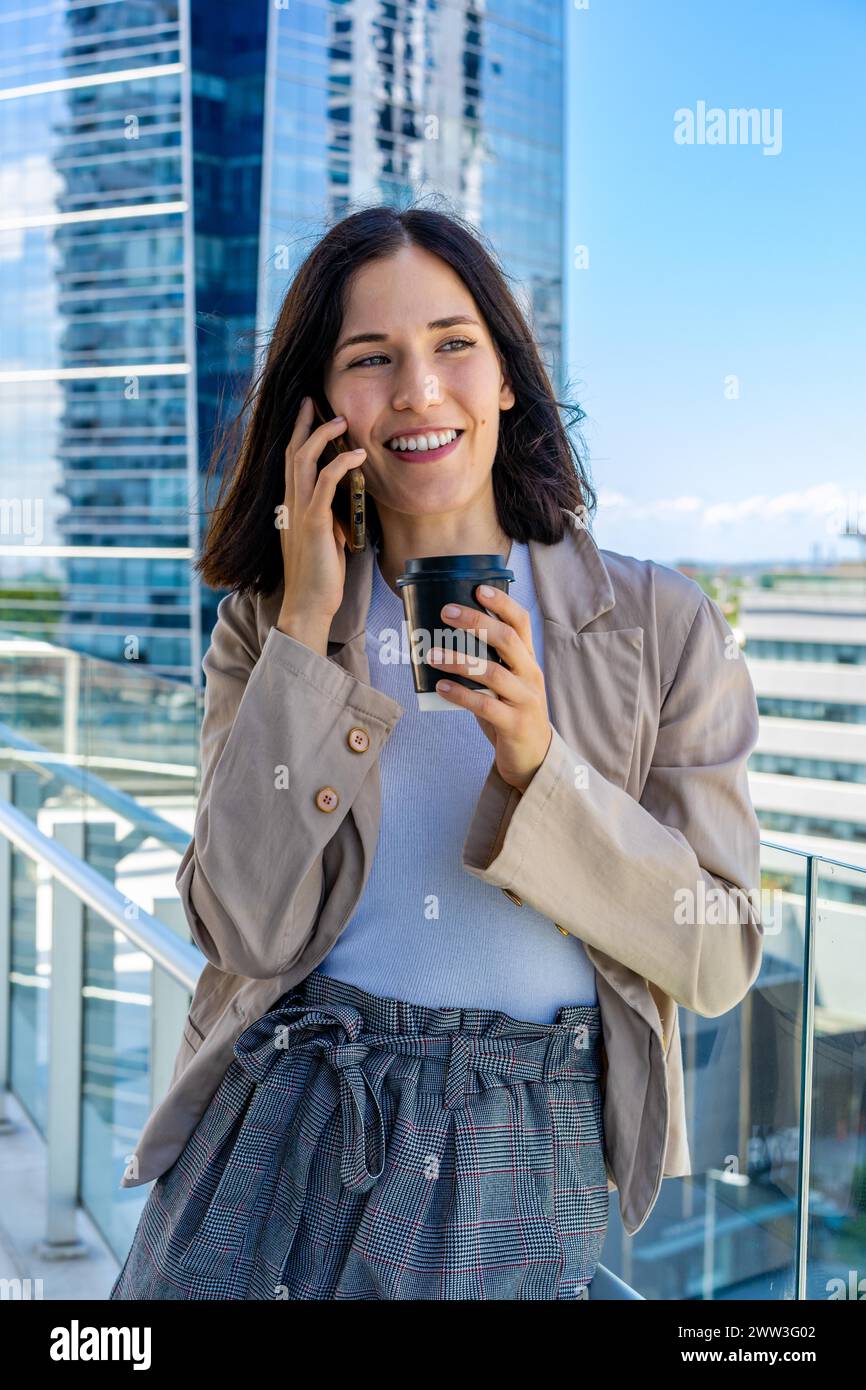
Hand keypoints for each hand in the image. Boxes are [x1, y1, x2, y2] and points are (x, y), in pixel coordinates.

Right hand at [278, 397, 366, 630]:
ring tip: (342, 421)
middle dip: (304, 423)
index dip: (299, 434)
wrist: (308, 604)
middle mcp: (290, 503)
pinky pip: (325, 483)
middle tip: (315, 400)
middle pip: (293, 451)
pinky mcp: (313, 522)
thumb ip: (329, 519)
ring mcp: (299, 511)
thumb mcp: (325, 539)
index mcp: (291, 506)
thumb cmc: (319, 576)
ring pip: (304, 460)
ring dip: (323, 435)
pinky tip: (357, 455)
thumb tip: (343, 507)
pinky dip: (341, 464)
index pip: (291, 462)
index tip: (308, 412)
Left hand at [424, 585, 552, 792]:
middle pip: (507, 640)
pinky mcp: (515, 724)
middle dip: (476, 622)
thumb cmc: (511, 713)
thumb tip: (440, 642)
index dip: (502, 604)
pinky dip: (461, 695)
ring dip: (459, 660)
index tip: (478, 589)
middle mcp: (530, 675)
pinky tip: (441, 687)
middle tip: (447, 613)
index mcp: (527, 660)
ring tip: (431, 653)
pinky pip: (486, 706)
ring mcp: (525, 700)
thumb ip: (485, 663)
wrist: (533, 758)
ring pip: (493, 673)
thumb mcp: (505, 683)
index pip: (520, 623)